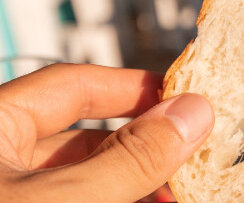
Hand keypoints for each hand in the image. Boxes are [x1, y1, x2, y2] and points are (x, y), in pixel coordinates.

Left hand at [0, 64, 213, 201]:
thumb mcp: (61, 197)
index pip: (71, 85)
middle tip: (193, 153)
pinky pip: (78, 201)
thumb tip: (191, 114)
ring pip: (86, 177)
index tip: (185, 100)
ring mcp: (13, 193)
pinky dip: (121, 201)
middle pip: (86, 136)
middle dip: (146, 147)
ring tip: (181, 192)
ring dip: (140, 182)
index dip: (134, 88)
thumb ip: (127, 158)